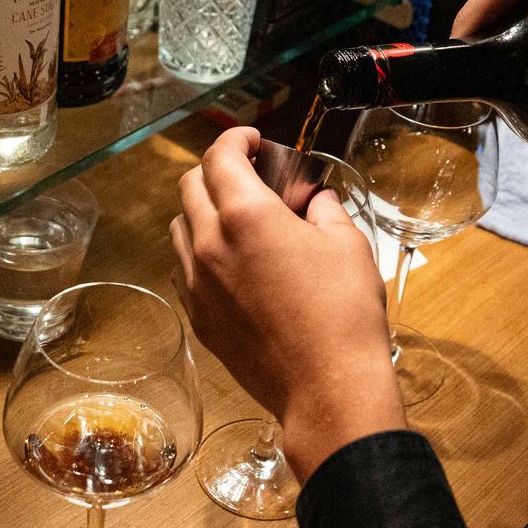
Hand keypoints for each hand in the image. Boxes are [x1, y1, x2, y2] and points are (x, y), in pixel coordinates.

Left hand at [172, 128, 404, 478]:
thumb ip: (324, 210)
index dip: (234, 138)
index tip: (252, 139)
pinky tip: (234, 263)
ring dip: (203, 211)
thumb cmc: (343, 314)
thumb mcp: (348, 245)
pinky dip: (201, 253)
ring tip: (239, 219)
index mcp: (246, 217)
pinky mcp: (199, 319)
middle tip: (250, 174)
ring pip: (179, 229)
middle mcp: (209, 245)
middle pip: (189, 187)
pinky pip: (185, 271)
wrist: (327, 389)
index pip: (219, 157)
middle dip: (216, 170)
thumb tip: (314, 200)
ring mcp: (198, 286)